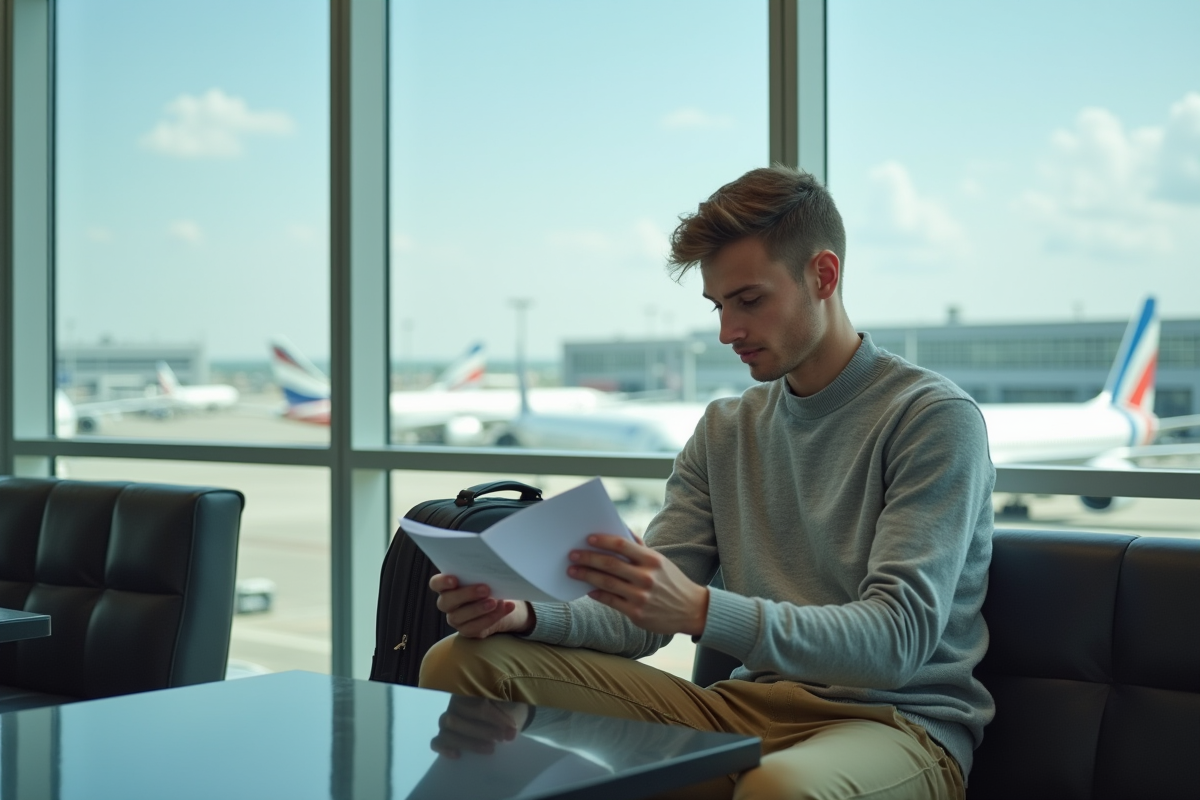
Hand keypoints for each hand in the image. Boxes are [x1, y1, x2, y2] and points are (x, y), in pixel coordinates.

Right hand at [429, 574, 533, 638]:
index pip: (436, 583)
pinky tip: (505, 608)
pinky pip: (475, 627)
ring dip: (479, 609)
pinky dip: (492, 618)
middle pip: (447, 601)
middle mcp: (448, 603)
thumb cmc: (489, 584)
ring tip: (496, 602)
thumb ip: (482, 572)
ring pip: (460, 616)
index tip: (455, 579)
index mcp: (448, 586)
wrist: (501, 603)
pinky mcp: (467, 630)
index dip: (442, 582)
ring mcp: (456, 618)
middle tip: (486, 589)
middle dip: (466, 595)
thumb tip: (494, 564)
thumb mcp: (485, 576)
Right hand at [431, 695, 530, 758]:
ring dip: (468, 741)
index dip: (494, 718)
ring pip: (447, 729)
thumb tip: (510, 734)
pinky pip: (437, 742)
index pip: (477, 704)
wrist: (505, 720)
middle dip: (482, 731)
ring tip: (490, 748)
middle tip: (501, 739)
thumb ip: (509, 718)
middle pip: (459, 717)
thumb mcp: (511, 710)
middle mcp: (455, 704)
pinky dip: (444, 748)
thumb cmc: (506, 711)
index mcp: (470, 692)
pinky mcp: (445, 736)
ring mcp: (448, 720)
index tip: (511, 729)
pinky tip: (458, 755)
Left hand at [568, 533, 708, 635]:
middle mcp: (646, 577)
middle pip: (610, 564)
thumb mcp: (660, 561)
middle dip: (588, 558)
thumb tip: (619, 530)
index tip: (587, 539)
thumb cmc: (671, 581)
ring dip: (586, 576)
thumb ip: (640, 547)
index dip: (602, 541)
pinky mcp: (637, 613)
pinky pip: (610, 601)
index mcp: (652, 559)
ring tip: (573, 571)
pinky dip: (597, 594)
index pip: (622, 545)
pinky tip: (588, 589)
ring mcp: (641, 596)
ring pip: (606, 583)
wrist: (691, 609)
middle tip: (572, 555)